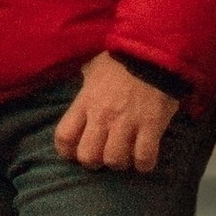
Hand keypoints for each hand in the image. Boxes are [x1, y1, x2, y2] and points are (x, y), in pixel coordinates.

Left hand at [53, 53, 177, 175]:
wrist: (152, 52)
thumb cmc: (119, 60)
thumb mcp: (93, 67)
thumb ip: (84, 84)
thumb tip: (79, 87)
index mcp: (86, 100)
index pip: (64, 136)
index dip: (67, 151)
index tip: (76, 151)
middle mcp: (102, 115)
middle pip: (88, 156)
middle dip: (95, 161)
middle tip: (104, 153)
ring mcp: (127, 122)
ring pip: (115, 161)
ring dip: (121, 162)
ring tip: (126, 153)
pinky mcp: (151, 126)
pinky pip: (144, 158)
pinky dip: (144, 163)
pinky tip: (144, 156)